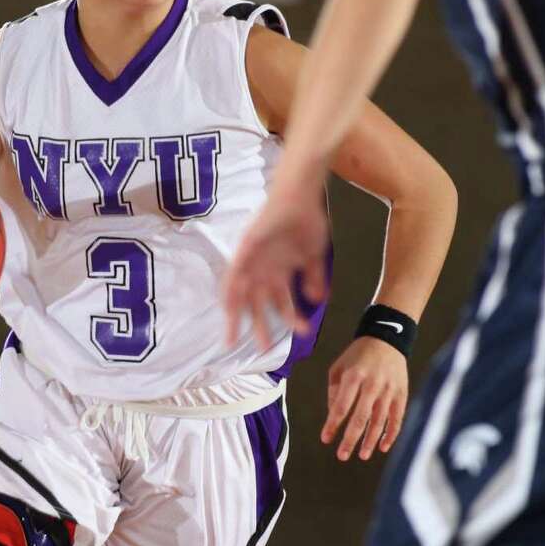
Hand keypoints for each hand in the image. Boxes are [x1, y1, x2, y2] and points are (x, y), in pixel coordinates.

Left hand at [223, 175, 329, 347]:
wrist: (299, 196)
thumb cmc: (305, 220)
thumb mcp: (312, 255)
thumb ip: (313, 278)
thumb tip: (317, 300)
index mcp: (280, 272)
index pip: (283, 302)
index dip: (290, 318)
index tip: (302, 334)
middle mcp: (265, 271)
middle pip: (260, 305)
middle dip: (262, 327)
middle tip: (264, 349)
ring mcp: (253, 263)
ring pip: (242, 296)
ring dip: (239, 317)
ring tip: (236, 338)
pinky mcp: (244, 252)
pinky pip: (232, 276)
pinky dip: (229, 293)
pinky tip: (227, 308)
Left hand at [322, 337, 407, 460]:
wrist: (387, 339)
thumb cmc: (357, 356)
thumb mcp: (339, 368)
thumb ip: (334, 392)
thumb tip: (333, 417)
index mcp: (354, 376)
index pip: (341, 406)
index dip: (333, 425)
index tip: (326, 439)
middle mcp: (373, 384)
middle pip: (361, 418)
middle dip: (351, 439)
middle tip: (342, 455)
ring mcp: (389, 389)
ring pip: (380, 421)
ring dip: (370, 440)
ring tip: (362, 455)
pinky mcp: (402, 393)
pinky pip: (397, 418)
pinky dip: (391, 434)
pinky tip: (383, 447)